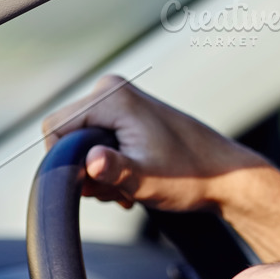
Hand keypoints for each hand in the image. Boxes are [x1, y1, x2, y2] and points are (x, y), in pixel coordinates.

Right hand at [41, 75, 267, 212]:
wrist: (225, 174)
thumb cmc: (191, 175)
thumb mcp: (147, 180)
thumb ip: (114, 171)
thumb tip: (91, 161)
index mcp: (114, 97)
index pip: (54, 127)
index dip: (64, 160)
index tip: (93, 184)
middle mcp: (114, 90)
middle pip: (66, 134)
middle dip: (83, 168)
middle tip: (116, 189)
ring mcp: (121, 100)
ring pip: (80, 141)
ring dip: (97, 171)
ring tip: (127, 186)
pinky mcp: (127, 113)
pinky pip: (96, 139)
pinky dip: (108, 164)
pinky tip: (130, 180)